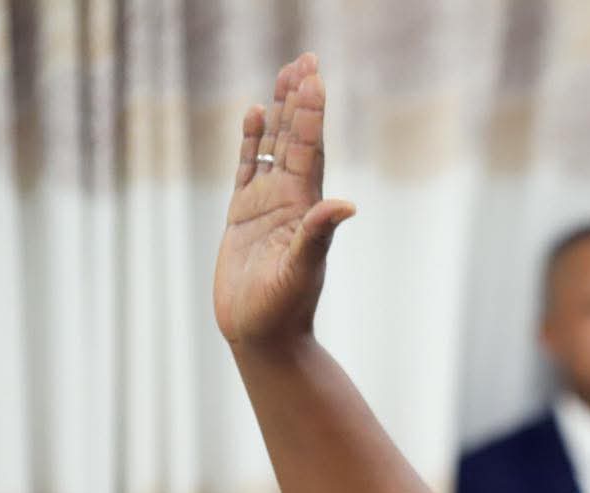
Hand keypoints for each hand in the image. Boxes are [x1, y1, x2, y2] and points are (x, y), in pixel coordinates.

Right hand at [213, 53, 354, 353]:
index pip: (310, 150)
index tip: (315, 76)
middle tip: (306, 61)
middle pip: (296, 139)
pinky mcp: (243, 216)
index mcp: (305, 208)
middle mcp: (290, 200)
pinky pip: (248, 168)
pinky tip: (255, 114)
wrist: (263, 335)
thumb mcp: (302, 270)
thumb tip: (346, 206)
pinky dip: (252, 142)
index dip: (312, 113)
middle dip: (301, 101)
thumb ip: (319, 235)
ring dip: (281, 113)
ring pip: (274, 148)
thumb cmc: (284, 309)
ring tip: (287, 74)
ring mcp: (266, 205)